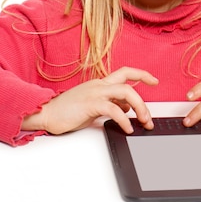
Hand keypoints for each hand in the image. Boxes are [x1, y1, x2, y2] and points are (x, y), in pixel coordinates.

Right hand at [22, 67, 158, 134]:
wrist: (46, 113)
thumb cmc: (67, 110)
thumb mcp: (93, 105)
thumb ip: (110, 103)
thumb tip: (127, 108)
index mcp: (100, 83)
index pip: (125, 72)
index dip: (141, 74)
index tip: (154, 81)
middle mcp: (99, 85)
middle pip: (128, 80)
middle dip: (144, 99)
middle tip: (149, 117)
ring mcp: (95, 93)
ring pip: (125, 92)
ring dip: (139, 108)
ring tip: (142, 123)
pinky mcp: (90, 104)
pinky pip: (113, 109)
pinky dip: (124, 119)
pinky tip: (127, 128)